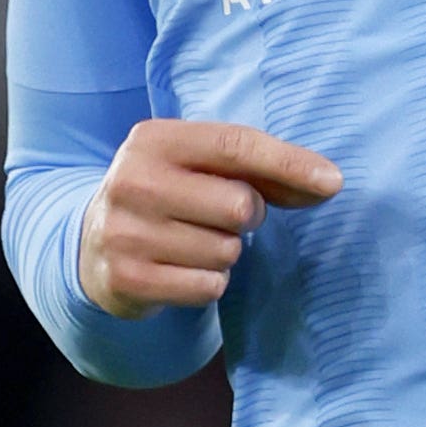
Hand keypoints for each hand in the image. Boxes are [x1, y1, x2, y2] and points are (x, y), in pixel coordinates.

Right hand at [79, 119, 341, 318]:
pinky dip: (209, 283)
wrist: (93, 244)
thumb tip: (328, 182)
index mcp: (153, 140)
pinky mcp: (126, 279)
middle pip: (238, 205)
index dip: (289, 163)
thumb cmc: (170, 195)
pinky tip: (182, 269)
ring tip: (192, 243)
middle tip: (218, 216)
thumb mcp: (201, 166)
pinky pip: (208, 287)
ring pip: (225, 251)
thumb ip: (263, 169)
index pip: (235, 145)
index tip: (332, 182)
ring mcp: (124, 232)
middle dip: (246, 217)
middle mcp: (132, 181)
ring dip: (224, 253)